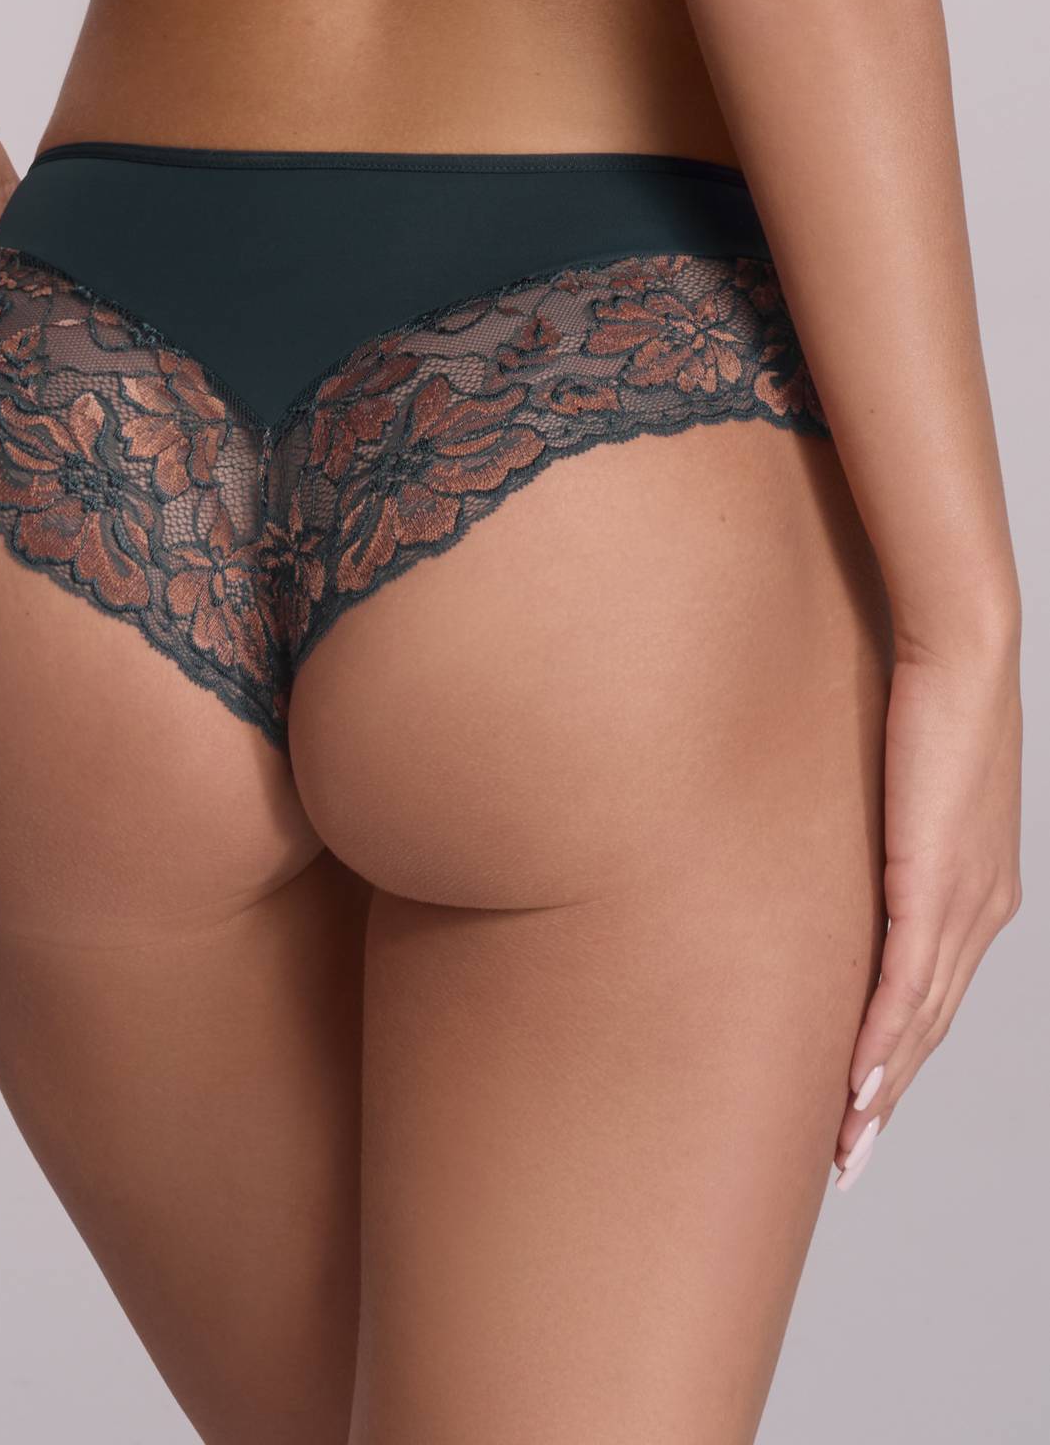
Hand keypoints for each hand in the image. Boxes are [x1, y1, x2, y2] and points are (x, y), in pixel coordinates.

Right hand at [832, 632, 1021, 1189]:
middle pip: (930, 1025)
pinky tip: (858, 1081)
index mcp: (978, 886)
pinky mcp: (936, 880)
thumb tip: (817, 836)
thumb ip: (872, 825)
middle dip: (889, 1098)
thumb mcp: (896, 777)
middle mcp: (983, 906)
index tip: (863, 1105)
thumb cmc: (922, 692)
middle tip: (849, 1157)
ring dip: (881, 1089)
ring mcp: (965, 898)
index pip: (935, 992)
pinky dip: (882, 1038)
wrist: (960, 644)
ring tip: (845, 1143)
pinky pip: (907, 979)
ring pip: (921, 1019)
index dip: (900, 1056)